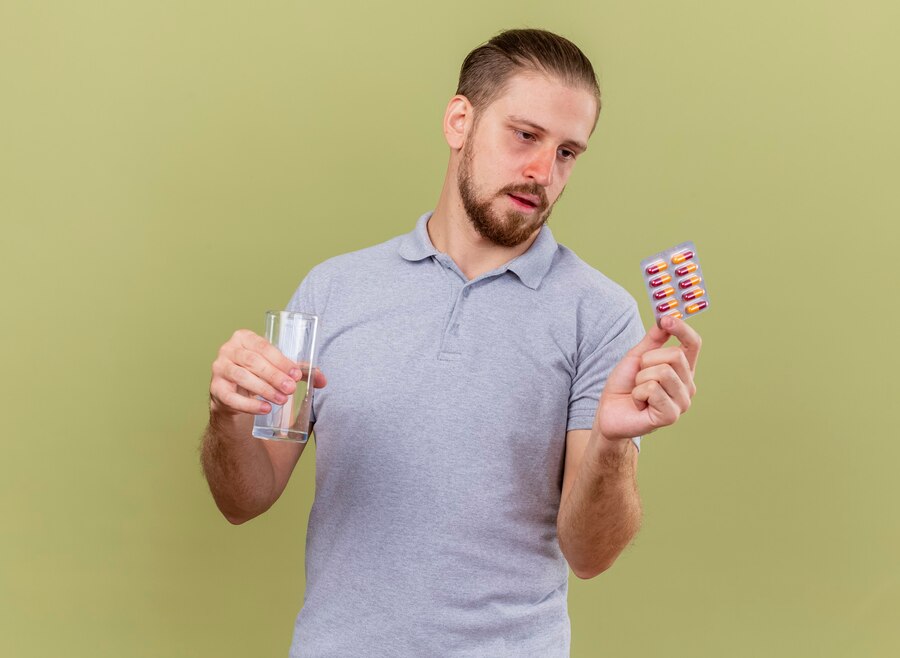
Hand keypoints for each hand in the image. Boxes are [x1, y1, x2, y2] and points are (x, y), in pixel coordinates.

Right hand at [209, 329, 327, 417]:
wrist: (235, 393)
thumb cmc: (259, 373)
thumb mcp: (277, 367)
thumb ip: (300, 370)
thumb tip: (323, 381)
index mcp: (244, 337)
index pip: (263, 346)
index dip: (281, 361)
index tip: (297, 375)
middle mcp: (228, 349)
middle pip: (252, 362)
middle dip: (274, 376)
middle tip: (291, 389)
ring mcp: (219, 369)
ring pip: (242, 377)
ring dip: (264, 389)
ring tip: (282, 400)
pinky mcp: (216, 389)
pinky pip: (232, 397)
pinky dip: (249, 405)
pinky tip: (265, 409)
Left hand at [594, 315, 700, 440]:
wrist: (609, 412)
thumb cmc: (624, 386)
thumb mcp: (637, 357)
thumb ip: (653, 340)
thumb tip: (666, 318)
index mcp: (683, 370)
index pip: (693, 344)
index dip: (682, 329)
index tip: (666, 319)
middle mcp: (688, 386)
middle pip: (675, 355)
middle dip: (647, 362)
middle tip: (639, 377)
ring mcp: (682, 402)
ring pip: (663, 372)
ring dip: (641, 379)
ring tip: (638, 391)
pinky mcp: (671, 416)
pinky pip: (653, 390)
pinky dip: (638, 393)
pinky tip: (639, 404)